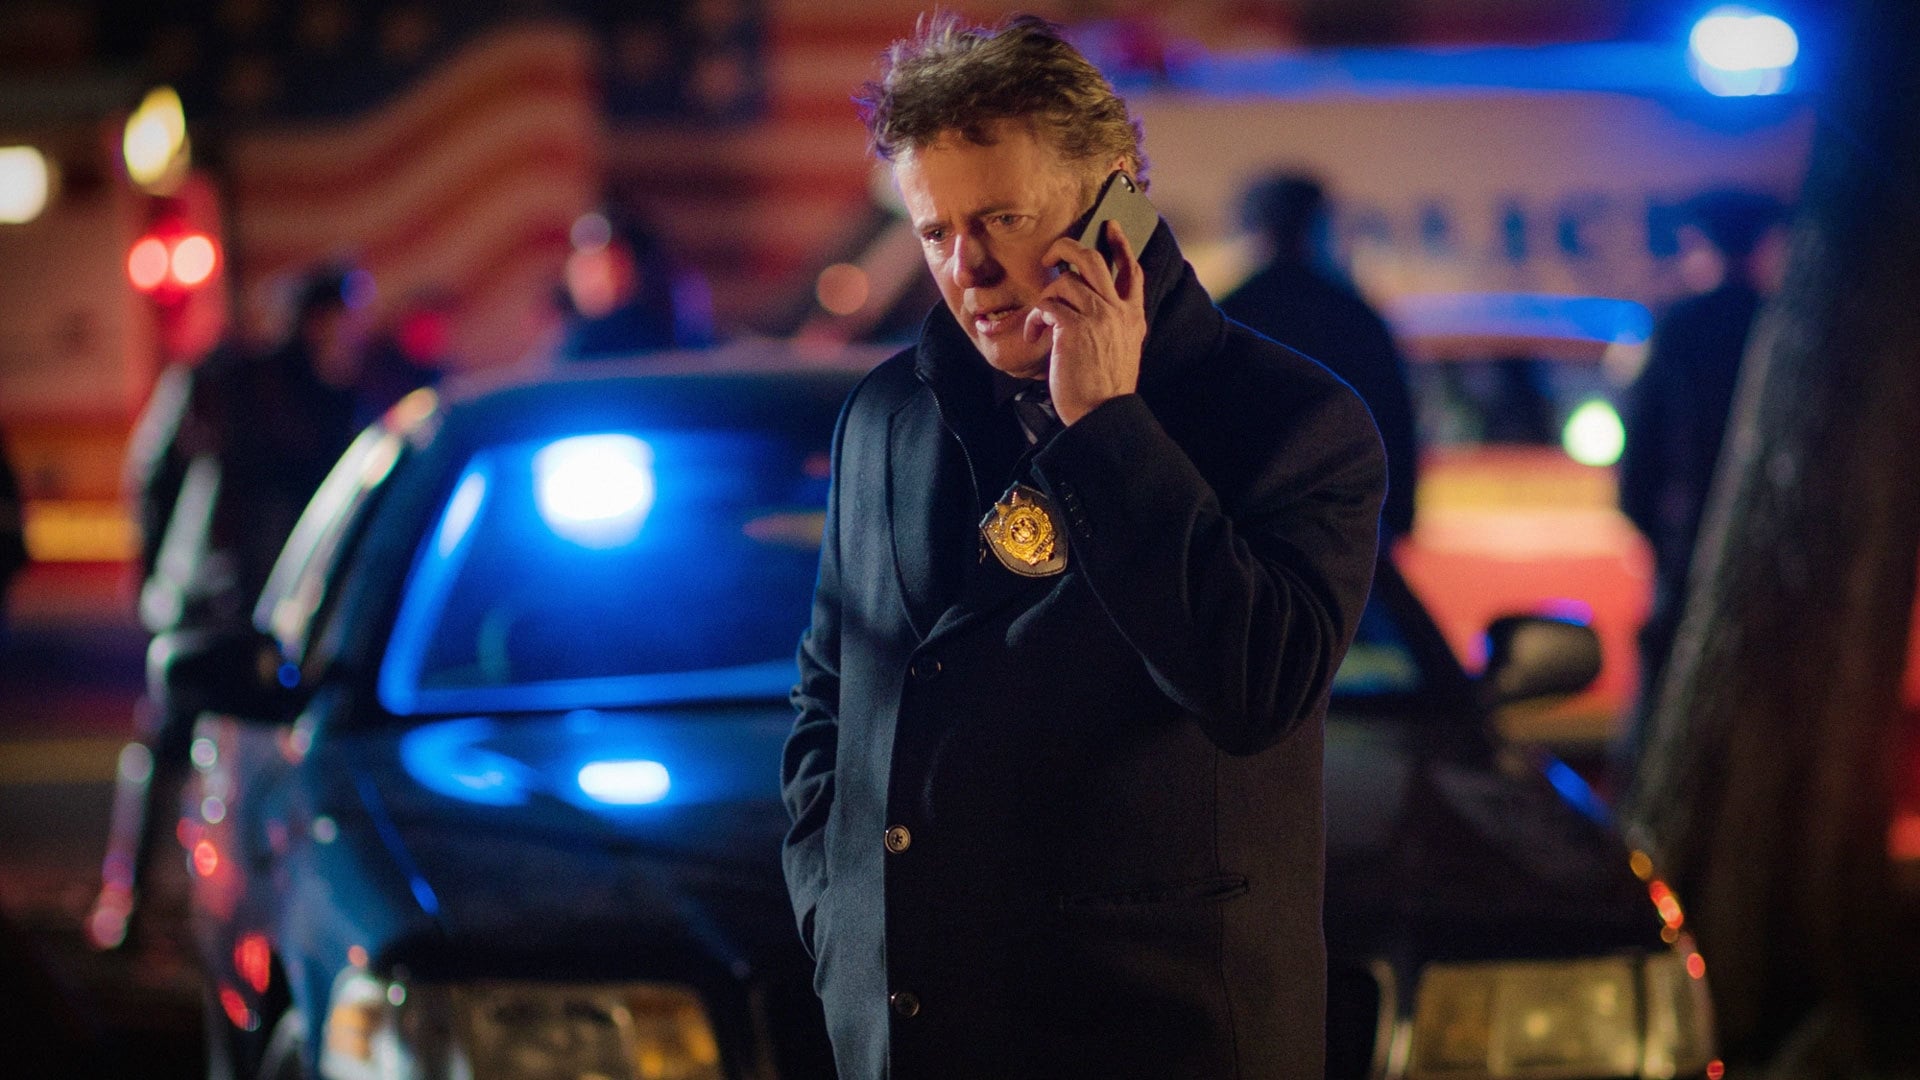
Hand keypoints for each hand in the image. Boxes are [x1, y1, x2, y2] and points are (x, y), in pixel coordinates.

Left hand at [1023, 220, 1146, 424]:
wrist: (1102, 413)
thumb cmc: (1105, 386)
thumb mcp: (1124, 348)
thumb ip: (1117, 322)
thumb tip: (1100, 302)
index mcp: (1132, 315)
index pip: (1131, 269)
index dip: (1120, 244)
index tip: (1109, 227)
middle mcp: (1117, 311)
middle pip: (1091, 260)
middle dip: (1066, 248)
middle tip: (1050, 256)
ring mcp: (1096, 317)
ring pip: (1063, 283)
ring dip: (1046, 300)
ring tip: (1042, 324)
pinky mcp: (1072, 328)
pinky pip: (1046, 307)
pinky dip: (1035, 321)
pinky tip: (1036, 337)